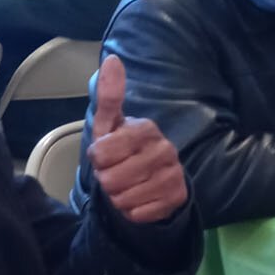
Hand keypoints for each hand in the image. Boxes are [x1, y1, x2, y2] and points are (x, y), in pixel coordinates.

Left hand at [87, 54, 187, 223]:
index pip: (100, 153)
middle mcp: (164, 149)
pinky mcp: (177, 197)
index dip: (97, 159)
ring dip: (118, 197)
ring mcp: (173, 174)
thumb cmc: (123, 149)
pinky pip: (138, 214)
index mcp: (145, 128)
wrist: (152, 179)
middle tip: (117, 172)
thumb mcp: (110, 124)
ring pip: (123, 199)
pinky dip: (132, 211)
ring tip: (128, 185)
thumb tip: (112, 60)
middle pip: (110, 180)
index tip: (107, 154)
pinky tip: (140, 198)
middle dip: (107, 180)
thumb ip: (108, 95)